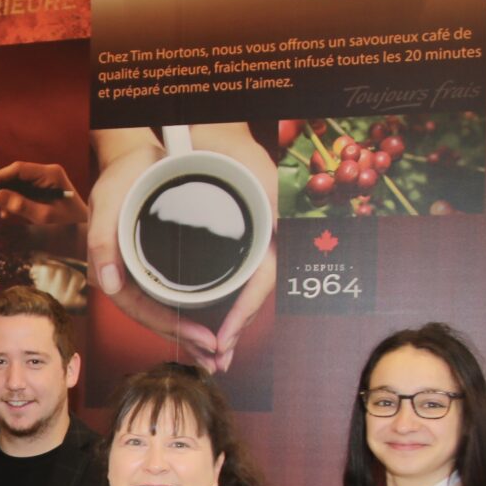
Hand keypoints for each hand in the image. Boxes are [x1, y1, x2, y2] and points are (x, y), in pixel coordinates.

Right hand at [0, 161, 88, 226]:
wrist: (86, 227)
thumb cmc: (70, 222)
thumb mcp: (44, 216)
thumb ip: (20, 205)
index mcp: (50, 173)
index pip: (18, 169)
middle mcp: (47, 172)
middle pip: (15, 174)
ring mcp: (45, 179)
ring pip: (17, 183)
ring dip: (5, 196)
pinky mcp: (42, 188)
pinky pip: (22, 190)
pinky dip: (13, 201)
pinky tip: (8, 213)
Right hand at [86, 131, 220, 369]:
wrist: (133, 156)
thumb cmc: (123, 173)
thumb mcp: (109, 198)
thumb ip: (101, 240)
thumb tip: (108, 285)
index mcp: (108, 267)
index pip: (138, 308)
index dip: (170, 327)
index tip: (204, 338)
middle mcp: (121, 274)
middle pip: (152, 316)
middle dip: (184, 339)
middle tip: (217, 356)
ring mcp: (135, 272)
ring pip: (161, 310)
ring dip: (187, 333)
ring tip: (214, 349)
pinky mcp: (150, 265)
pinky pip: (168, 295)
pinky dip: (187, 312)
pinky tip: (206, 322)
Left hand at [186, 123, 279, 371]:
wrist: (211, 125)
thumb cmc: (227, 141)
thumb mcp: (245, 163)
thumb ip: (264, 196)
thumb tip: (274, 226)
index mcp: (272, 226)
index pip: (262, 282)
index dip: (243, 314)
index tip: (221, 340)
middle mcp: (266, 237)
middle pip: (254, 294)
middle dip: (235, 330)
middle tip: (215, 360)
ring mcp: (253, 241)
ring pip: (244, 291)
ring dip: (231, 323)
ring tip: (212, 353)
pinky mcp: (237, 243)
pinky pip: (234, 279)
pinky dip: (224, 303)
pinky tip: (211, 322)